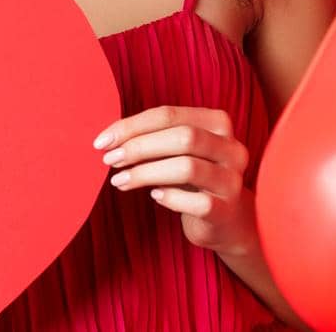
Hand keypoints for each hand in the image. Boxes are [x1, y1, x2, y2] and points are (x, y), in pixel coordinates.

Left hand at [93, 105, 258, 257]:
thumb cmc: (194, 179)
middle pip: (183, 137)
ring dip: (146, 173)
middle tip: (110, 160)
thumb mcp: (178, 153)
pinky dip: (171, 197)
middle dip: (139, 147)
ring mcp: (232, 180)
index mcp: (218, 124)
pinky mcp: (227, 211)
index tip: (103, 141)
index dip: (133, 126)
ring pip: (188, 167)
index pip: (170, 115)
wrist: (228, 220)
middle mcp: (231, 148)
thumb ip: (154, 140)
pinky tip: (154, 196)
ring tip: (120, 180)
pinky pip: (198, 202)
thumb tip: (110, 140)